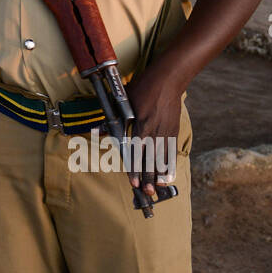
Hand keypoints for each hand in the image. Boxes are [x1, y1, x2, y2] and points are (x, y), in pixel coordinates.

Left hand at [124, 66, 184, 197]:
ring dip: (158, 174)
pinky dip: (169, 165)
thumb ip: (112, 118)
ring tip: (156, 189)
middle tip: (145, 192)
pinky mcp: (173, 131)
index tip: (133, 183)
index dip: (134, 169)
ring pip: (161, 158)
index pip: (135, 152)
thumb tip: (98, 130)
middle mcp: (154, 131)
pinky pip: (171, 152)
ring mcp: (165, 132)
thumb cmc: (142, 88)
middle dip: (147, 177)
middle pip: (149, 159)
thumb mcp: (123, 100)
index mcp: (140, 124)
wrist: (167, 79)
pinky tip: (168, 176)